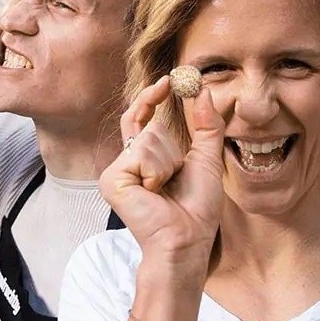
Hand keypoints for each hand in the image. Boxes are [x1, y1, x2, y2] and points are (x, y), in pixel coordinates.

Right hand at [99, 76, 225, 278]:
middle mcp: (126, 163)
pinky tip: (154, 194)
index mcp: (145, 159)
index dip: (152, 97)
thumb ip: (206, 125)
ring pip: (148, 139)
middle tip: (176, 179)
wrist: (186, 240)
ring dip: (168, 164)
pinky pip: (141, 155)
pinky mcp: (111, 181)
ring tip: (164, 191)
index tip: (169, 80)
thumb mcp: (207, 160)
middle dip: (173, 149)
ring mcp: (116, 172)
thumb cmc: (196, 210)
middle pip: (151, 127)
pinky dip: (157, 172)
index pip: (141, 117)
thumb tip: (203, 90)